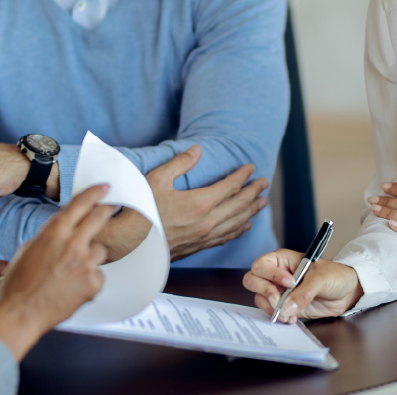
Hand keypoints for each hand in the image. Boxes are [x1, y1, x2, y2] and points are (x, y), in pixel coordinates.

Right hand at [0, 183, 115, 360]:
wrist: (19, 314)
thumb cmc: (18, 285)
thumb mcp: (29, 250)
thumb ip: (51, 237)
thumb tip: (65, 233)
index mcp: (54, 232)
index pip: (80, 204)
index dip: (94, 193)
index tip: (104, 188)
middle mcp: (72, 244)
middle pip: (98, 218)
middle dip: (107, 210)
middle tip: (112, 206)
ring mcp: (85, 264)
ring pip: (99, 251)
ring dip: (90, 257)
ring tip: (70, 272)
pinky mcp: (93, 283)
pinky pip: (97, 275)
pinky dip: (88, 280)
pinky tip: (72, 288)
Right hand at [146, 145, 268, 259]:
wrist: (131, 242)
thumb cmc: (142, 209)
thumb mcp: (159, 178)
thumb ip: (181, 163)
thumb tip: (197, 150)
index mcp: (200, 202)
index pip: (230, 186)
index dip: (243, 176)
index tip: (251, 167)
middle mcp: (208, 221)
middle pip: (240, 204)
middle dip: (254, 192)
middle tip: (265, 183)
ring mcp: (205, 236)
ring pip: (237, 223)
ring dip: (252, 211)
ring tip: (262, 202)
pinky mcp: (199, 246)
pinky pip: (226, 237)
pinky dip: (239, 230)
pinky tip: (245, 226)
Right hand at [243, 249, 362, 321]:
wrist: (348, 292)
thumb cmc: (335, 275)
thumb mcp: (321, 279)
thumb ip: (304, 293)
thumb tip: (287, 307)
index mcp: (282, 260)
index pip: (263, 265)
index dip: (271, 274)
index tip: (290, 283)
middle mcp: (276, 275)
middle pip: (253, 280)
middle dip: (264, 292)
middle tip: (278, 300)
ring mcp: (279, 291)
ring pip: (260, 299)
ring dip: (272, 308)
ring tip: (289, 313)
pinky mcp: (285, 306)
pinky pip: (273, 312)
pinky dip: (279, 317)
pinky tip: (292, 318)